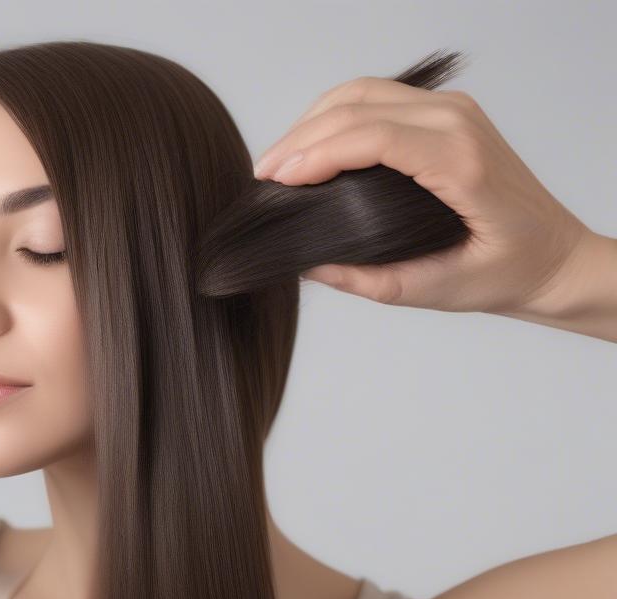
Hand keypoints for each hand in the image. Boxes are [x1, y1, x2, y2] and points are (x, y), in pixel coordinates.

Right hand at [252, 76, 594, 316]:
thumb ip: (368, 280)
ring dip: (313, 121)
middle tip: (264, 177)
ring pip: (362, 92)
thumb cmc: (504, 272)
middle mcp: (458, 123)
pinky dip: (335, 115)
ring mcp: (453, 112)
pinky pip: (377, 97)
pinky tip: (312, 146)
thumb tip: (310, 265)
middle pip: (358, 105)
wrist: (551, 256)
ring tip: (280, 163)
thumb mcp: (433, 289)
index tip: (278, 182)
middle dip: (301, 138)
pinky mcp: (445, 114)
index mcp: (460, 162)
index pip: (371, 136)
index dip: (316, 154)